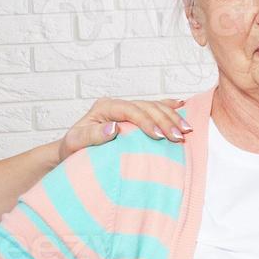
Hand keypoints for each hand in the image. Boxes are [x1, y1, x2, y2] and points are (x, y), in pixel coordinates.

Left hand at [57, 97, 191, 160]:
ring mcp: (126, 109)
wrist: (71, 152)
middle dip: (165, 120)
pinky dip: (168, 107)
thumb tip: (113, 127)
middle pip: (146, 106)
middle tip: (180, 136)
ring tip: (186, 130)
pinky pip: (153, 108)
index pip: (130, 110)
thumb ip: (92, 136)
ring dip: (172, 117)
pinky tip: (182, 106)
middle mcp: (117, 105)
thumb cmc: (72, 150)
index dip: (146, 121)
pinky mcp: (132, 116)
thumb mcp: (75, 144)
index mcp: (104, 107)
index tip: (159, 136)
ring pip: (153, 106)